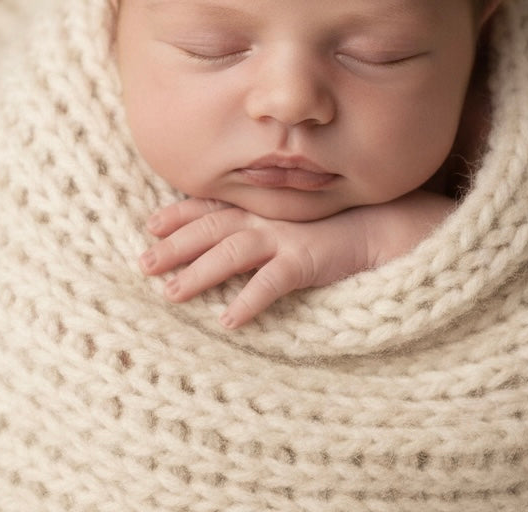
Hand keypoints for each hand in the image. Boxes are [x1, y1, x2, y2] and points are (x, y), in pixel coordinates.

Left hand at [139, 191, 452, 327]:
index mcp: (262, 210)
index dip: (179, 214)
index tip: (150, 224)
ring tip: (172, 294)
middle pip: (210, 229)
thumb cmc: (336, 230)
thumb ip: (262, 228)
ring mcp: (285, 239)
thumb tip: (228, 242)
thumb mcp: (291, 224)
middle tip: (143, 263)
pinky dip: (249, 300)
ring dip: (199, 273)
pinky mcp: (305, 261)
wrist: (384, 230)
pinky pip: (271, 283)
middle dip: (174, 245)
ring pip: (230, 253)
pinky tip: (229, 321)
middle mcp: (267, 220)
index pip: (212, 208)